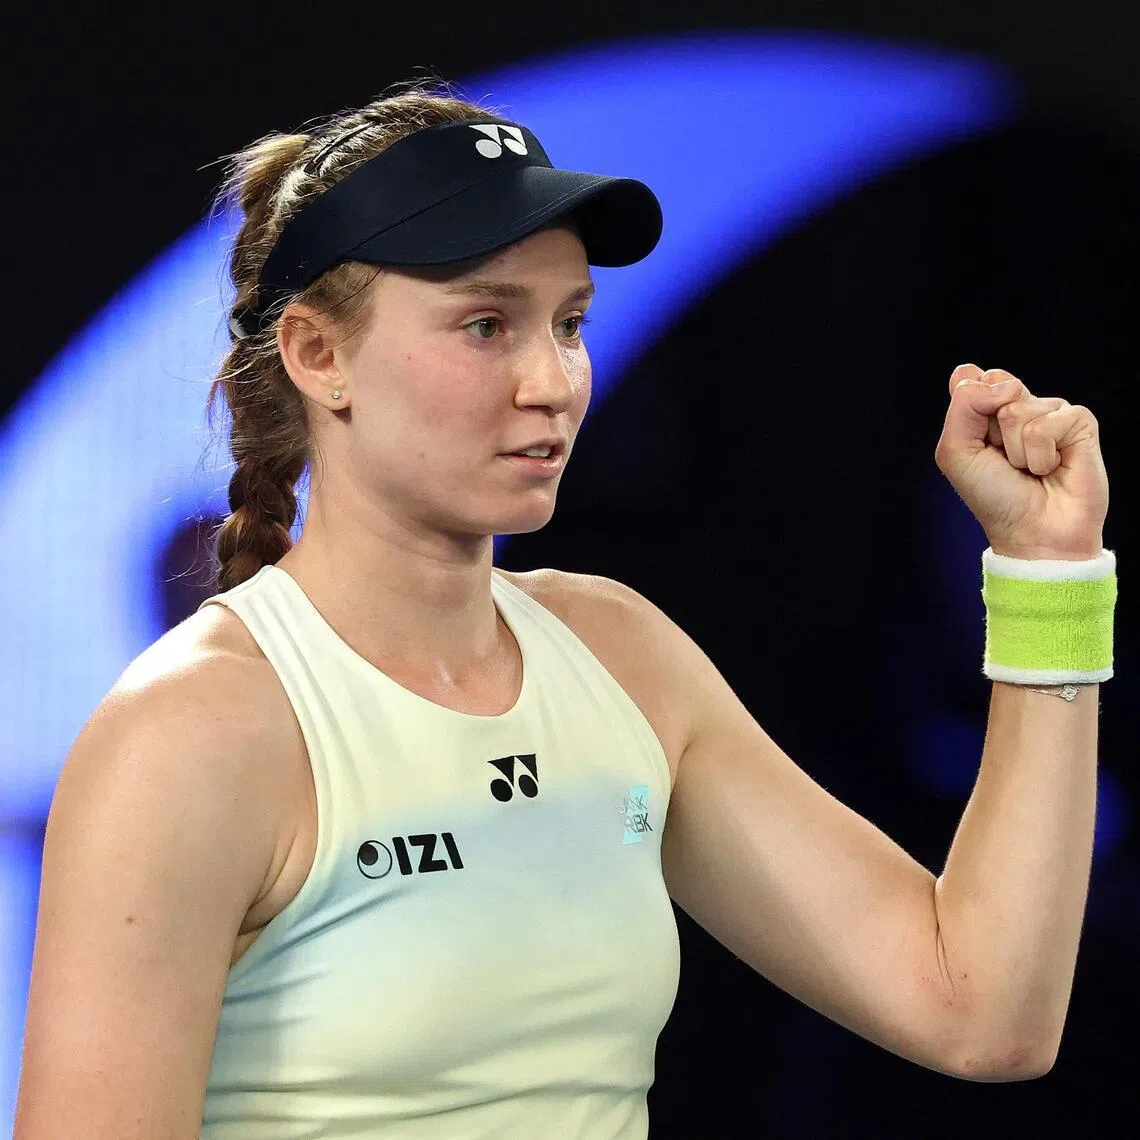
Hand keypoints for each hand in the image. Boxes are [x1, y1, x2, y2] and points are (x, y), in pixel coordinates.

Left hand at [933, 364, 1108, 559]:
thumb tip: (1007, 384)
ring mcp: (1051, 412)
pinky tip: (1052, 468)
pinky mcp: (1080, 422)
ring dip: (1016, 450)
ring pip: (1018, 409)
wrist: (1032, 532)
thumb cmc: (993, 496)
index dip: (969, 408)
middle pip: (996, 384)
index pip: (970, 378)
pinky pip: (1047, 424)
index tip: (977, 442)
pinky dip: (1041, 455)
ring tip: (1029, 470)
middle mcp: (1020, 405)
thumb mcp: (956, 452)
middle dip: (990, 430)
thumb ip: (963, 406)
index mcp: (986, 409)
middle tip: (1004, 459)